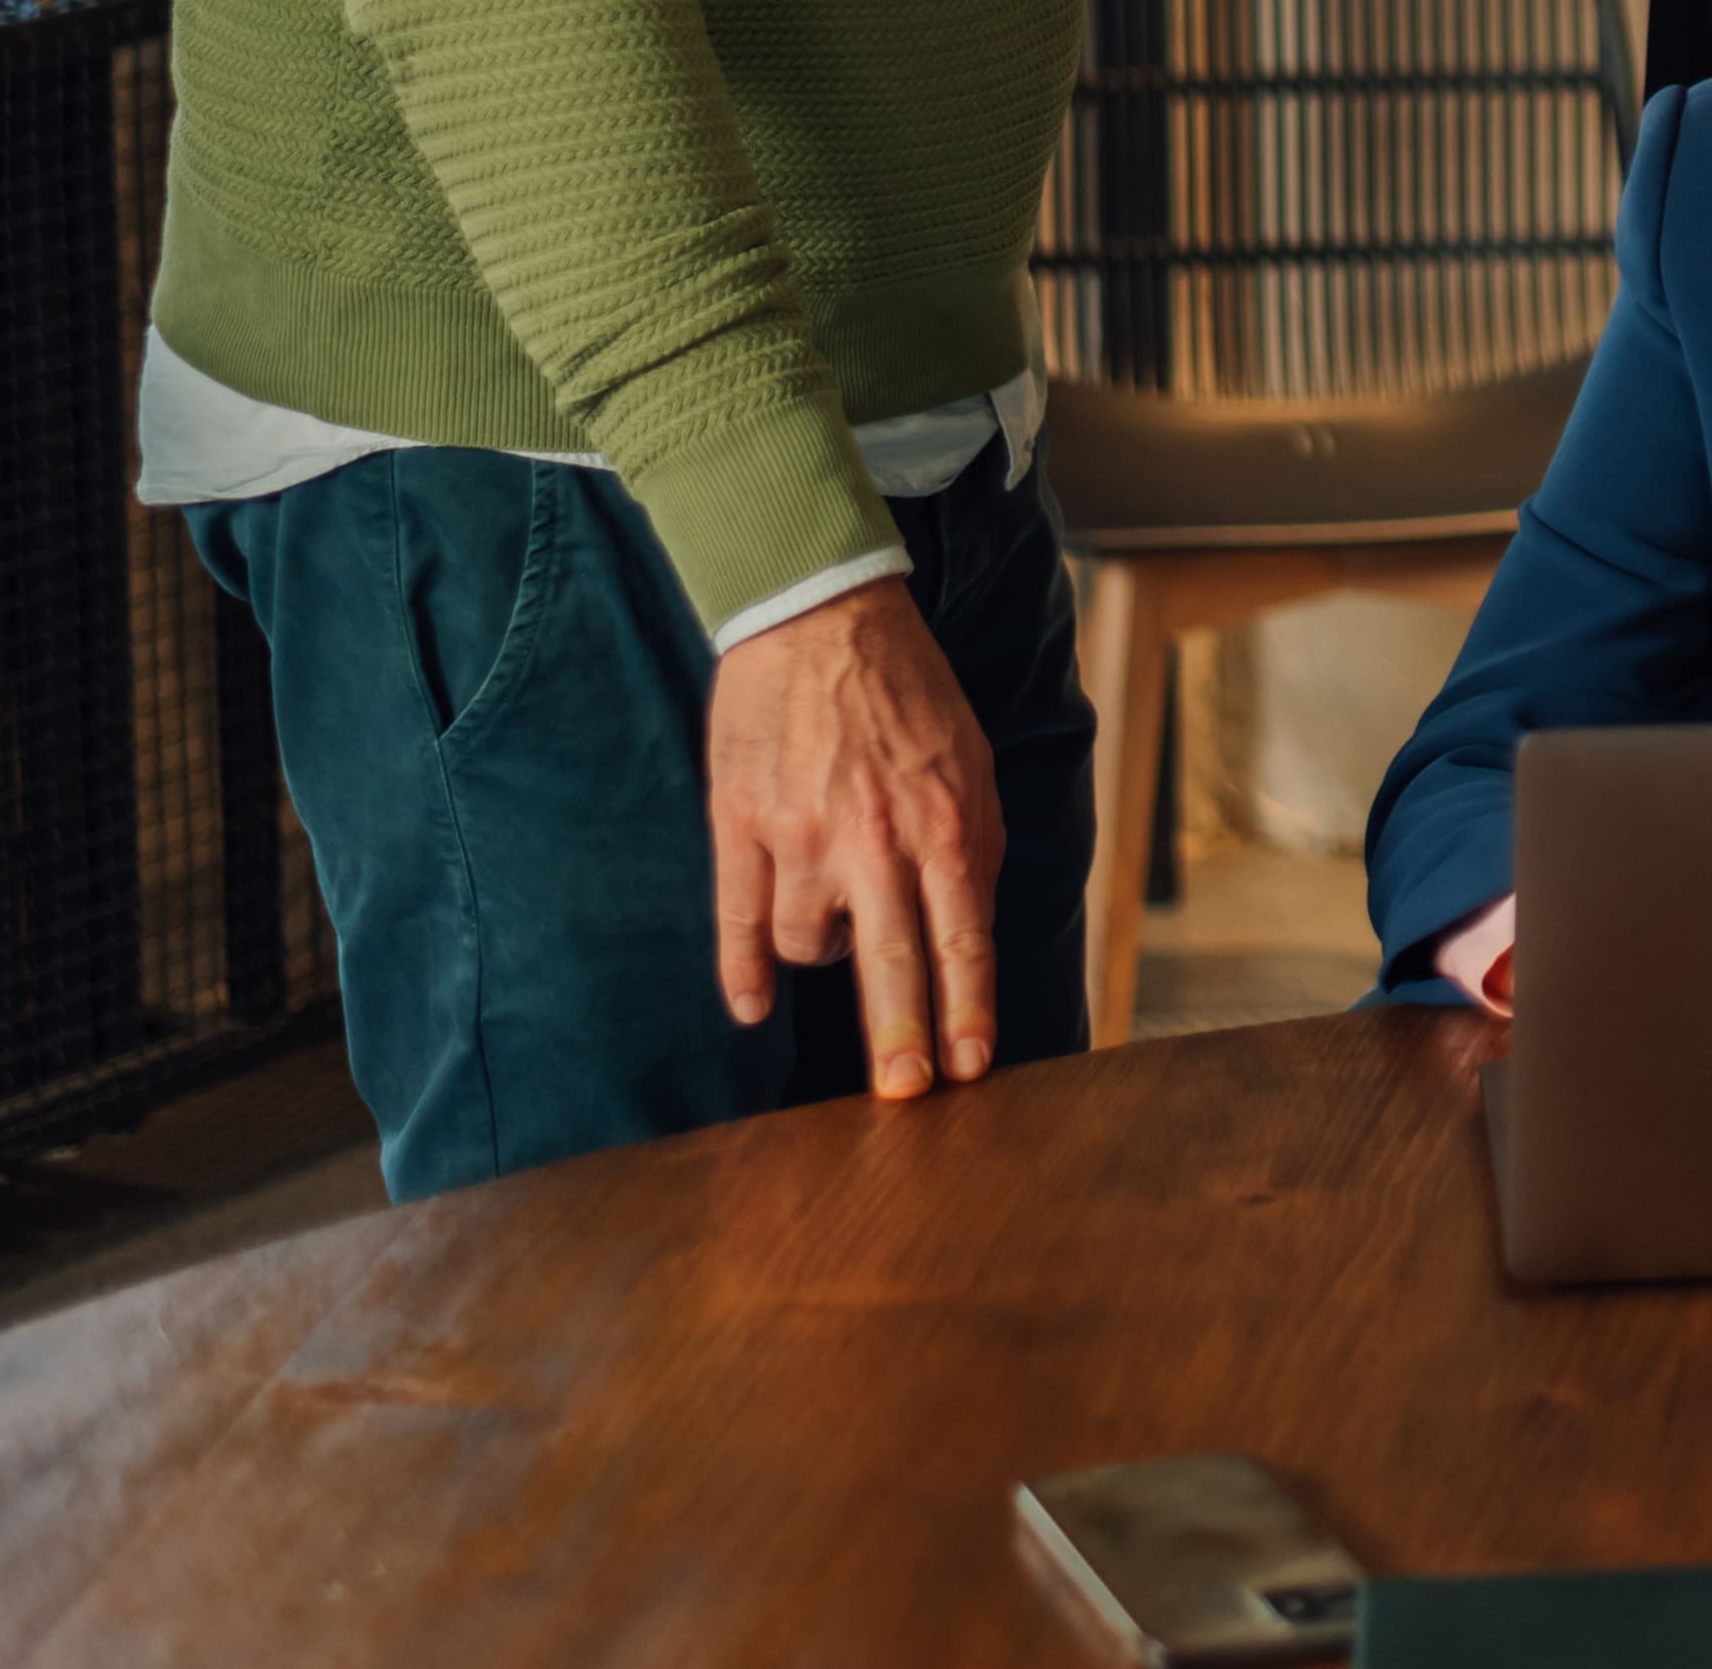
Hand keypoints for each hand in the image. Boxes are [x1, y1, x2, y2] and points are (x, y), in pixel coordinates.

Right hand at [704, 584, 1003, 1102]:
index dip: (967, 1011)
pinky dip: (743, 974)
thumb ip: (973, 846)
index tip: (971, 1068)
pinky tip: (750, 1007)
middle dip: (900, 1038)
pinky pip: (738, 922)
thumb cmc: (907, 693)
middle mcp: (872, 839)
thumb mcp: (971, 763)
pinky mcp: (738, 826)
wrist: (819, 617)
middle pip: (890, 964)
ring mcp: (799, 837)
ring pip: (809, 946)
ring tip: (837, 918)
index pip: (962, 939)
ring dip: (828, 951)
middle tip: (904, 1093)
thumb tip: (969, 927)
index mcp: (942, 823)